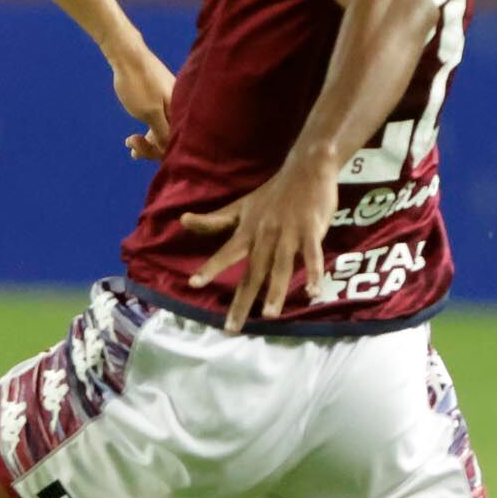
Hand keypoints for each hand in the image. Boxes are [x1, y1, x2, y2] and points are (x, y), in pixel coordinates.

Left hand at [111, 46, 176, 157]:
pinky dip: (148, 127)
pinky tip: (135, 135)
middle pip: (171, 137)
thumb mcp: (149, 112)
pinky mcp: (162, 98)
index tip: (138, 150)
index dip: (157, 152)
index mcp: (181, 112)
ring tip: (130, 142)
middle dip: (150, 146)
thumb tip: (170, 150)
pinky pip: (160, 119)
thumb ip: (162, 133)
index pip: (176, 142)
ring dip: (147, 139)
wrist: (128, 54)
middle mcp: (181, 108)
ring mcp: (172, 102)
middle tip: (131, 145)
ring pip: (164, 129)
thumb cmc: (139, 83)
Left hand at [182, 159, 334, 330]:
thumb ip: (214, 220)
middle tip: (232, 328)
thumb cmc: (272, 193)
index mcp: (247, 231)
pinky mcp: (312, 231)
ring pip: (281, 267)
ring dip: (275, 292)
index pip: (225, 253)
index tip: (194, 284)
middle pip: (252, 272)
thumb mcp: (241, 206)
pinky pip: (312, 256)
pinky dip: (313, 274)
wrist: (306, 169)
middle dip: (242, 301)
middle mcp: (265, 235)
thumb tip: (182, 221)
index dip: (210, 268)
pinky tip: (314, 293)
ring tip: (269, 316)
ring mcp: (289, 233)